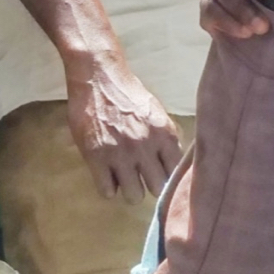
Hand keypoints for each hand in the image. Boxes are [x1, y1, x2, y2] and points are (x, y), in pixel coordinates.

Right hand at [66, 55, 182, 200]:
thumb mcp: (157, 113)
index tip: (161, 175)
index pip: (177, 173)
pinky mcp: (97, 157)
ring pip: (134, 196)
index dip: (168, 177)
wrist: (98, 78)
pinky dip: (108, 187)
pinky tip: (107, 175)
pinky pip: (108, 192)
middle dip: (150, 185)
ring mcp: (120, 154)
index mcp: (165, 135)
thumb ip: (167, 139)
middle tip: (141, 176)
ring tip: (124, 177)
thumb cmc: (129, 94)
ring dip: (129, 189)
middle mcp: (146, 147)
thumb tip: (176, 166)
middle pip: (158, 189)